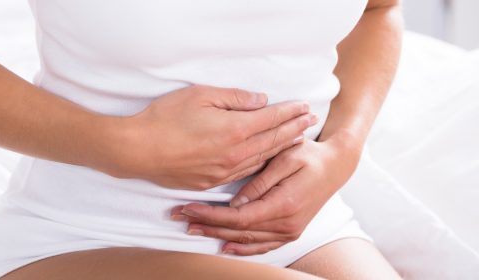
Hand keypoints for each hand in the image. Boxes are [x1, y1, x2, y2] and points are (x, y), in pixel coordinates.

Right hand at [99, 84, 316, 189]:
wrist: (137, 150)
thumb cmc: (165, 118)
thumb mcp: (200, 95)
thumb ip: (234, 98)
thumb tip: (259, 101)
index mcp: (233, 129)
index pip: (271, 118)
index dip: (290, 111)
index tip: (304, 106)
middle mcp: (234, 154)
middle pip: (273, 140)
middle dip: (294, 128)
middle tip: (311, 121)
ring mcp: (224, 171)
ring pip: (262, 159)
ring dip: (282, 147)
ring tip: (297, 139)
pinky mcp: (211, 182)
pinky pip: (245, 172)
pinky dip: (262, 163)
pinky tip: (268, 158)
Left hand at [170, 135, 360, 254]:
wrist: (336, 165)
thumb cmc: (310, 155)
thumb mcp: (286, 158)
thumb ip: (261, 181)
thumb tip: (237, 201)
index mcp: (284, 204)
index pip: (239, 217)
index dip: (211, 215)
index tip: (189, 208)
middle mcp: (287, 224)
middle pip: (239, 232)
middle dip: (208, 225)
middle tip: (183, 219)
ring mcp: (290, 230)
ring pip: (249, 241)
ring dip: (220, 237)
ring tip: (196, 229)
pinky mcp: (290, 231)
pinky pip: (263, 246)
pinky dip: (243, 248)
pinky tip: (226, 247)